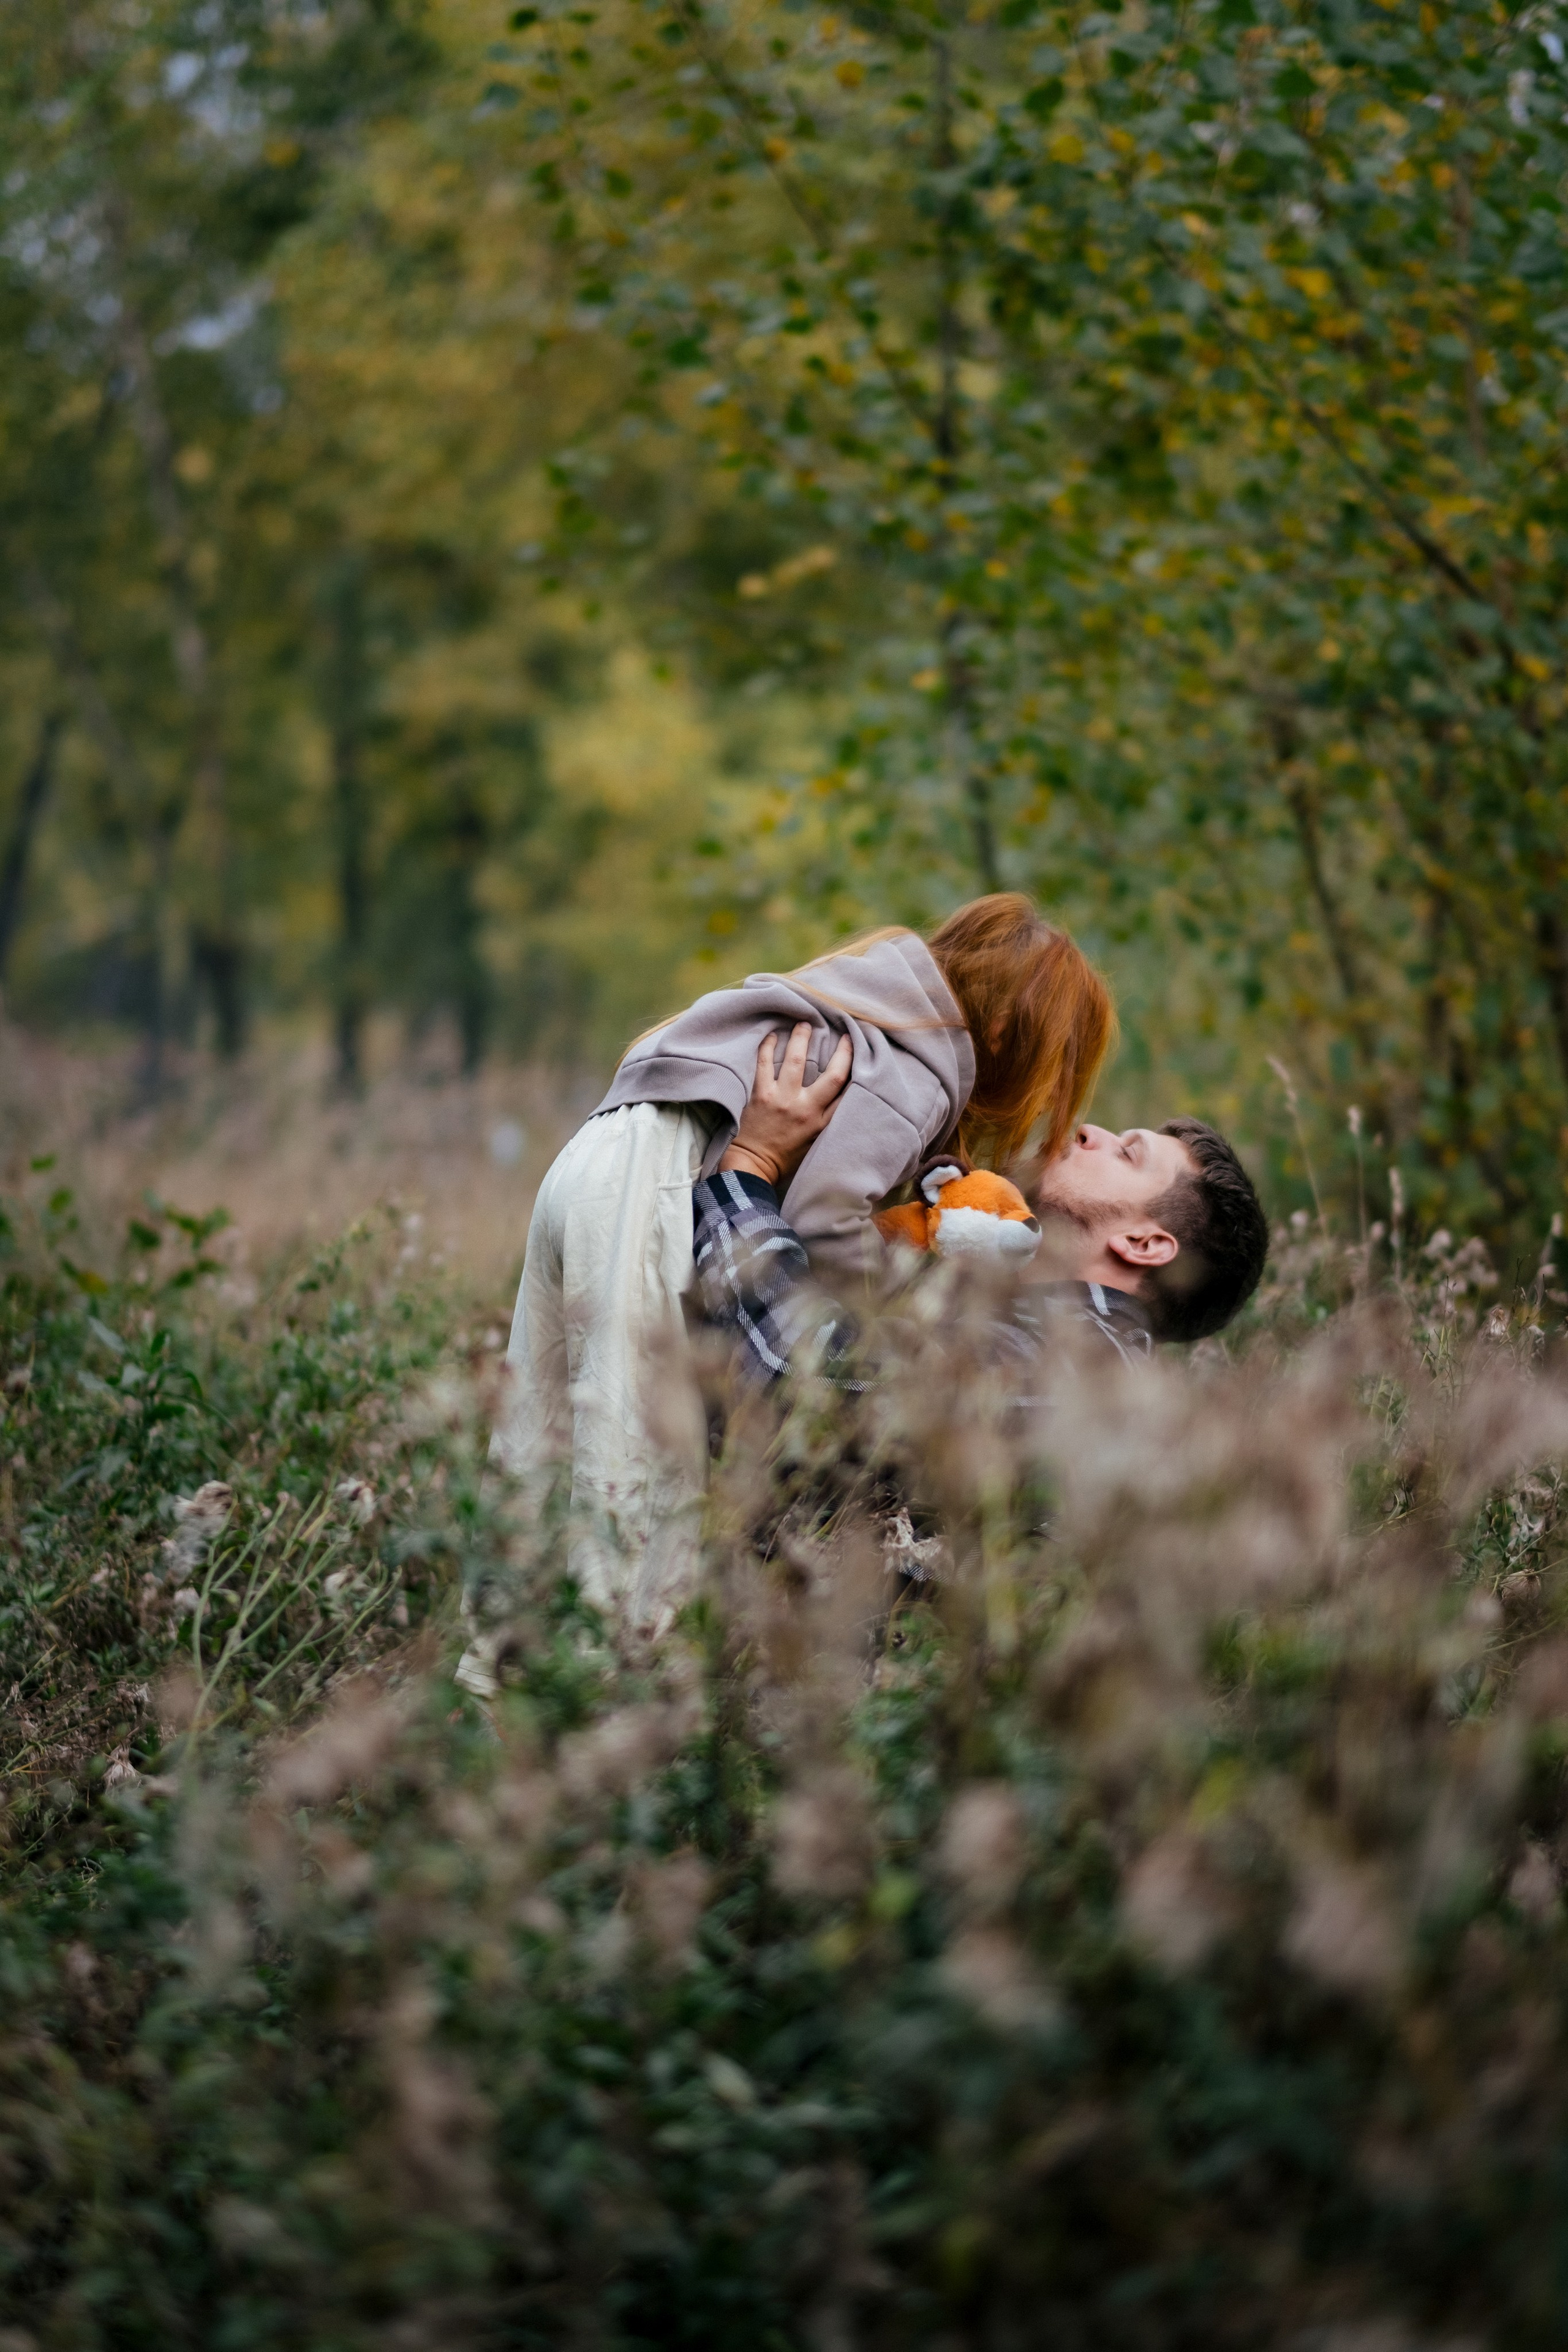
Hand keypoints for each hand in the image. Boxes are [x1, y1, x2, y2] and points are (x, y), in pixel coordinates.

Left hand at [718, 1023, 852, 1188]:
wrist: (755, 1164)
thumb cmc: (787, 1153)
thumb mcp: (817, 1140)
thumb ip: (831, 1116)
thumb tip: (846, 1089)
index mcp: (822, 1121)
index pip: (846, 1091)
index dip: (855, 1067)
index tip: (857, 1047)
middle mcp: (805, 1108)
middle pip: (832, 1075)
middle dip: (841, 1050)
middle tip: (840, 1030)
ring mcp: (782, 1099)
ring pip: (796, 1061)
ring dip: (801, 1038)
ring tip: (804, 1024)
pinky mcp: (761, 1094)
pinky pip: (764, 1063)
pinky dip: (768, 1046)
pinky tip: (772, 1035)